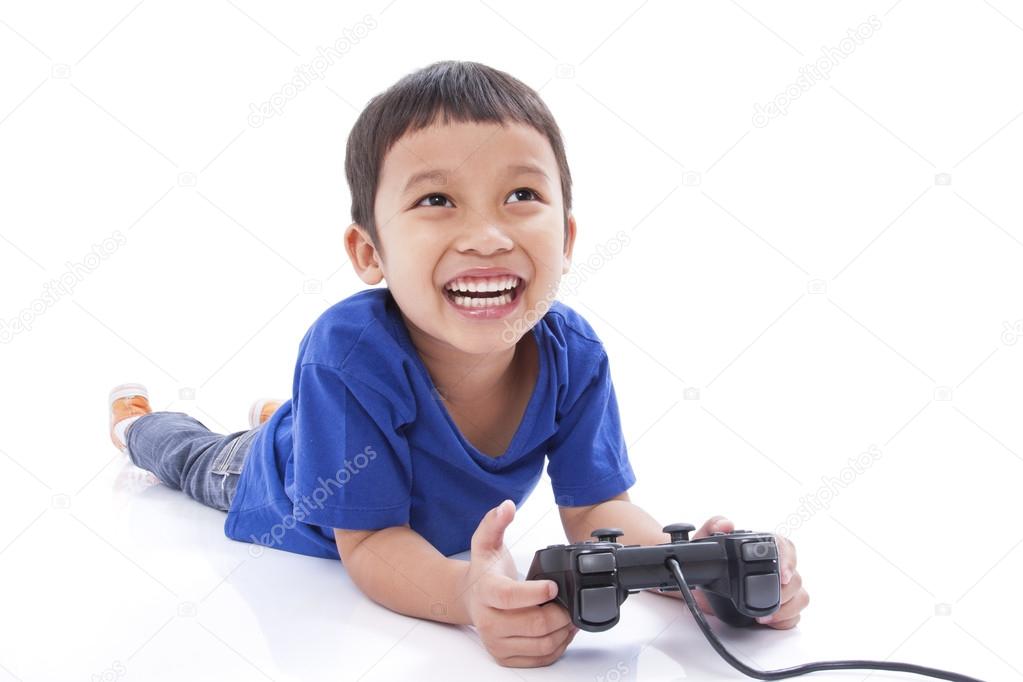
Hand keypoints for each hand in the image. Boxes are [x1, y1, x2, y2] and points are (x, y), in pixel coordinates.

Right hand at [460, 500, 578, 666]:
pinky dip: (557, 647)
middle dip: (560, 614)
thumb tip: (506, 506)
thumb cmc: (484, 571)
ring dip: (563, 632)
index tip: (554, 586)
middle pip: (533, 624)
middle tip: (572, 603)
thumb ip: (495, 522)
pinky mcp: (504, 656)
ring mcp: (495, 642)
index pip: (510, 597)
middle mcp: (487, 621)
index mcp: (485, 592)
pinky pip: (539, 658)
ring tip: (570, 616)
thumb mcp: (486, 542)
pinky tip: (560, 631)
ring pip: (540, 644)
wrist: (469, 598)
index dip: (535, 593)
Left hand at [689, 517, 808, 628]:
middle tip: (772, 600)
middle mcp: (775, 567)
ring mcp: (780, 589)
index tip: (783, 575)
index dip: (789, 560)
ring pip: (801, 596)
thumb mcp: (704, 542)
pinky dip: (784, 620)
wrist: (699, 593)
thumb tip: (727, 524)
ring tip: (766, 615)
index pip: (786, 547)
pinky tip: (769, 621)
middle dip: (786, 592)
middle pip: (796, 577)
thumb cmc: (707, 565)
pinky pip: (794, 615)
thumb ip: (713, 526)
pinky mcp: (779, 608)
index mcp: (762, 548)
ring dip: (787, 608)